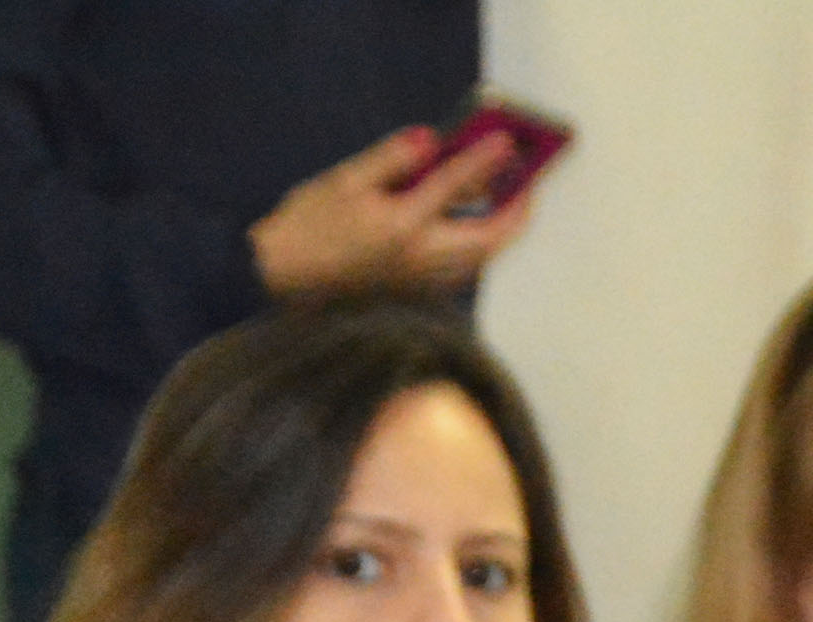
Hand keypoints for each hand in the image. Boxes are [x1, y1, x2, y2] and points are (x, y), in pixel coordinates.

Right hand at [248, 125, 538, 298]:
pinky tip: (479, 221)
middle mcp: (421, 259)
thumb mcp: (343, 181)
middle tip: (529, 179)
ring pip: (482, 257)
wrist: (283, 279)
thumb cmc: (308, 226)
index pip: (453, 186)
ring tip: (512, 197)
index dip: (483, 159)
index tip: (507, 140)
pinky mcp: (420, 290)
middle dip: (516, 209)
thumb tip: (431, 139)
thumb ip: (391, 159)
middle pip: (489, 237)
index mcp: (401, 227)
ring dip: (503, 228)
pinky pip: (466, 267)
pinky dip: (481, 242)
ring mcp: (424, 280)